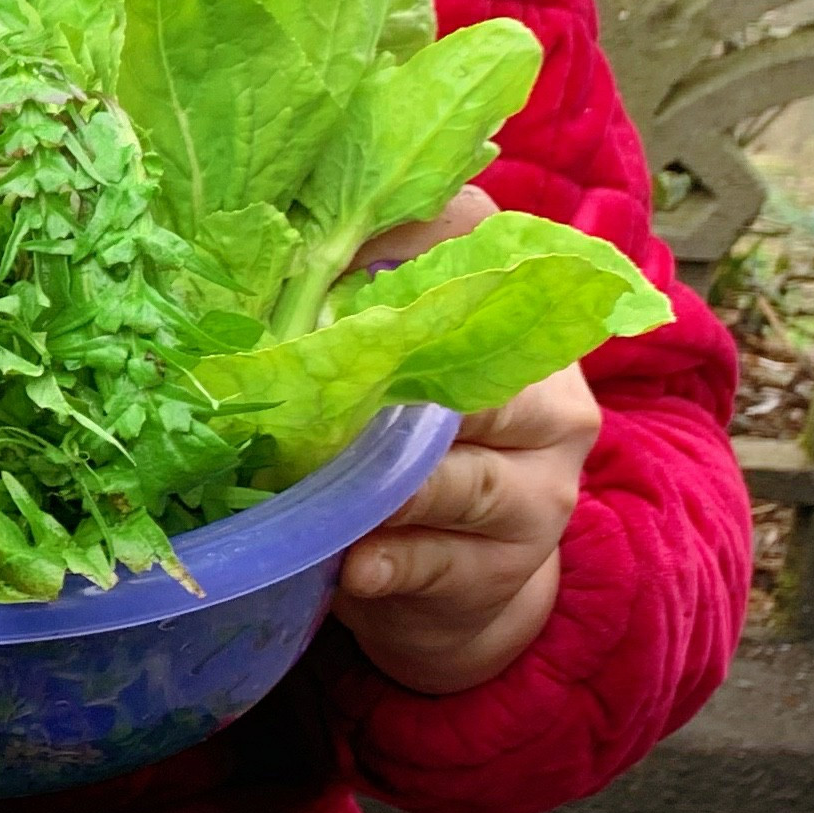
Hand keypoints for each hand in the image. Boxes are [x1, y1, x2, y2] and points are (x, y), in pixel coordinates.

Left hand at [326, 186, 597, 694]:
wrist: (459, 575)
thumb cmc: (405, 444)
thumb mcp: (391, 372)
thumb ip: (351, 313)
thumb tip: (261, 261)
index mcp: (521, 328)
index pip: (485, 252)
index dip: (409, 238)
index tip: (324, 246)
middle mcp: (552, 402)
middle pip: (481, 378)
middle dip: (390, 381)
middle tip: (311, 384)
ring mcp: (540, 490)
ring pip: (465, 479)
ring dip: (386, 485)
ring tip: (324, 485)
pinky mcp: (511, 568)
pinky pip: (446, 560)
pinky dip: (392, 560)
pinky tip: (355, 562)